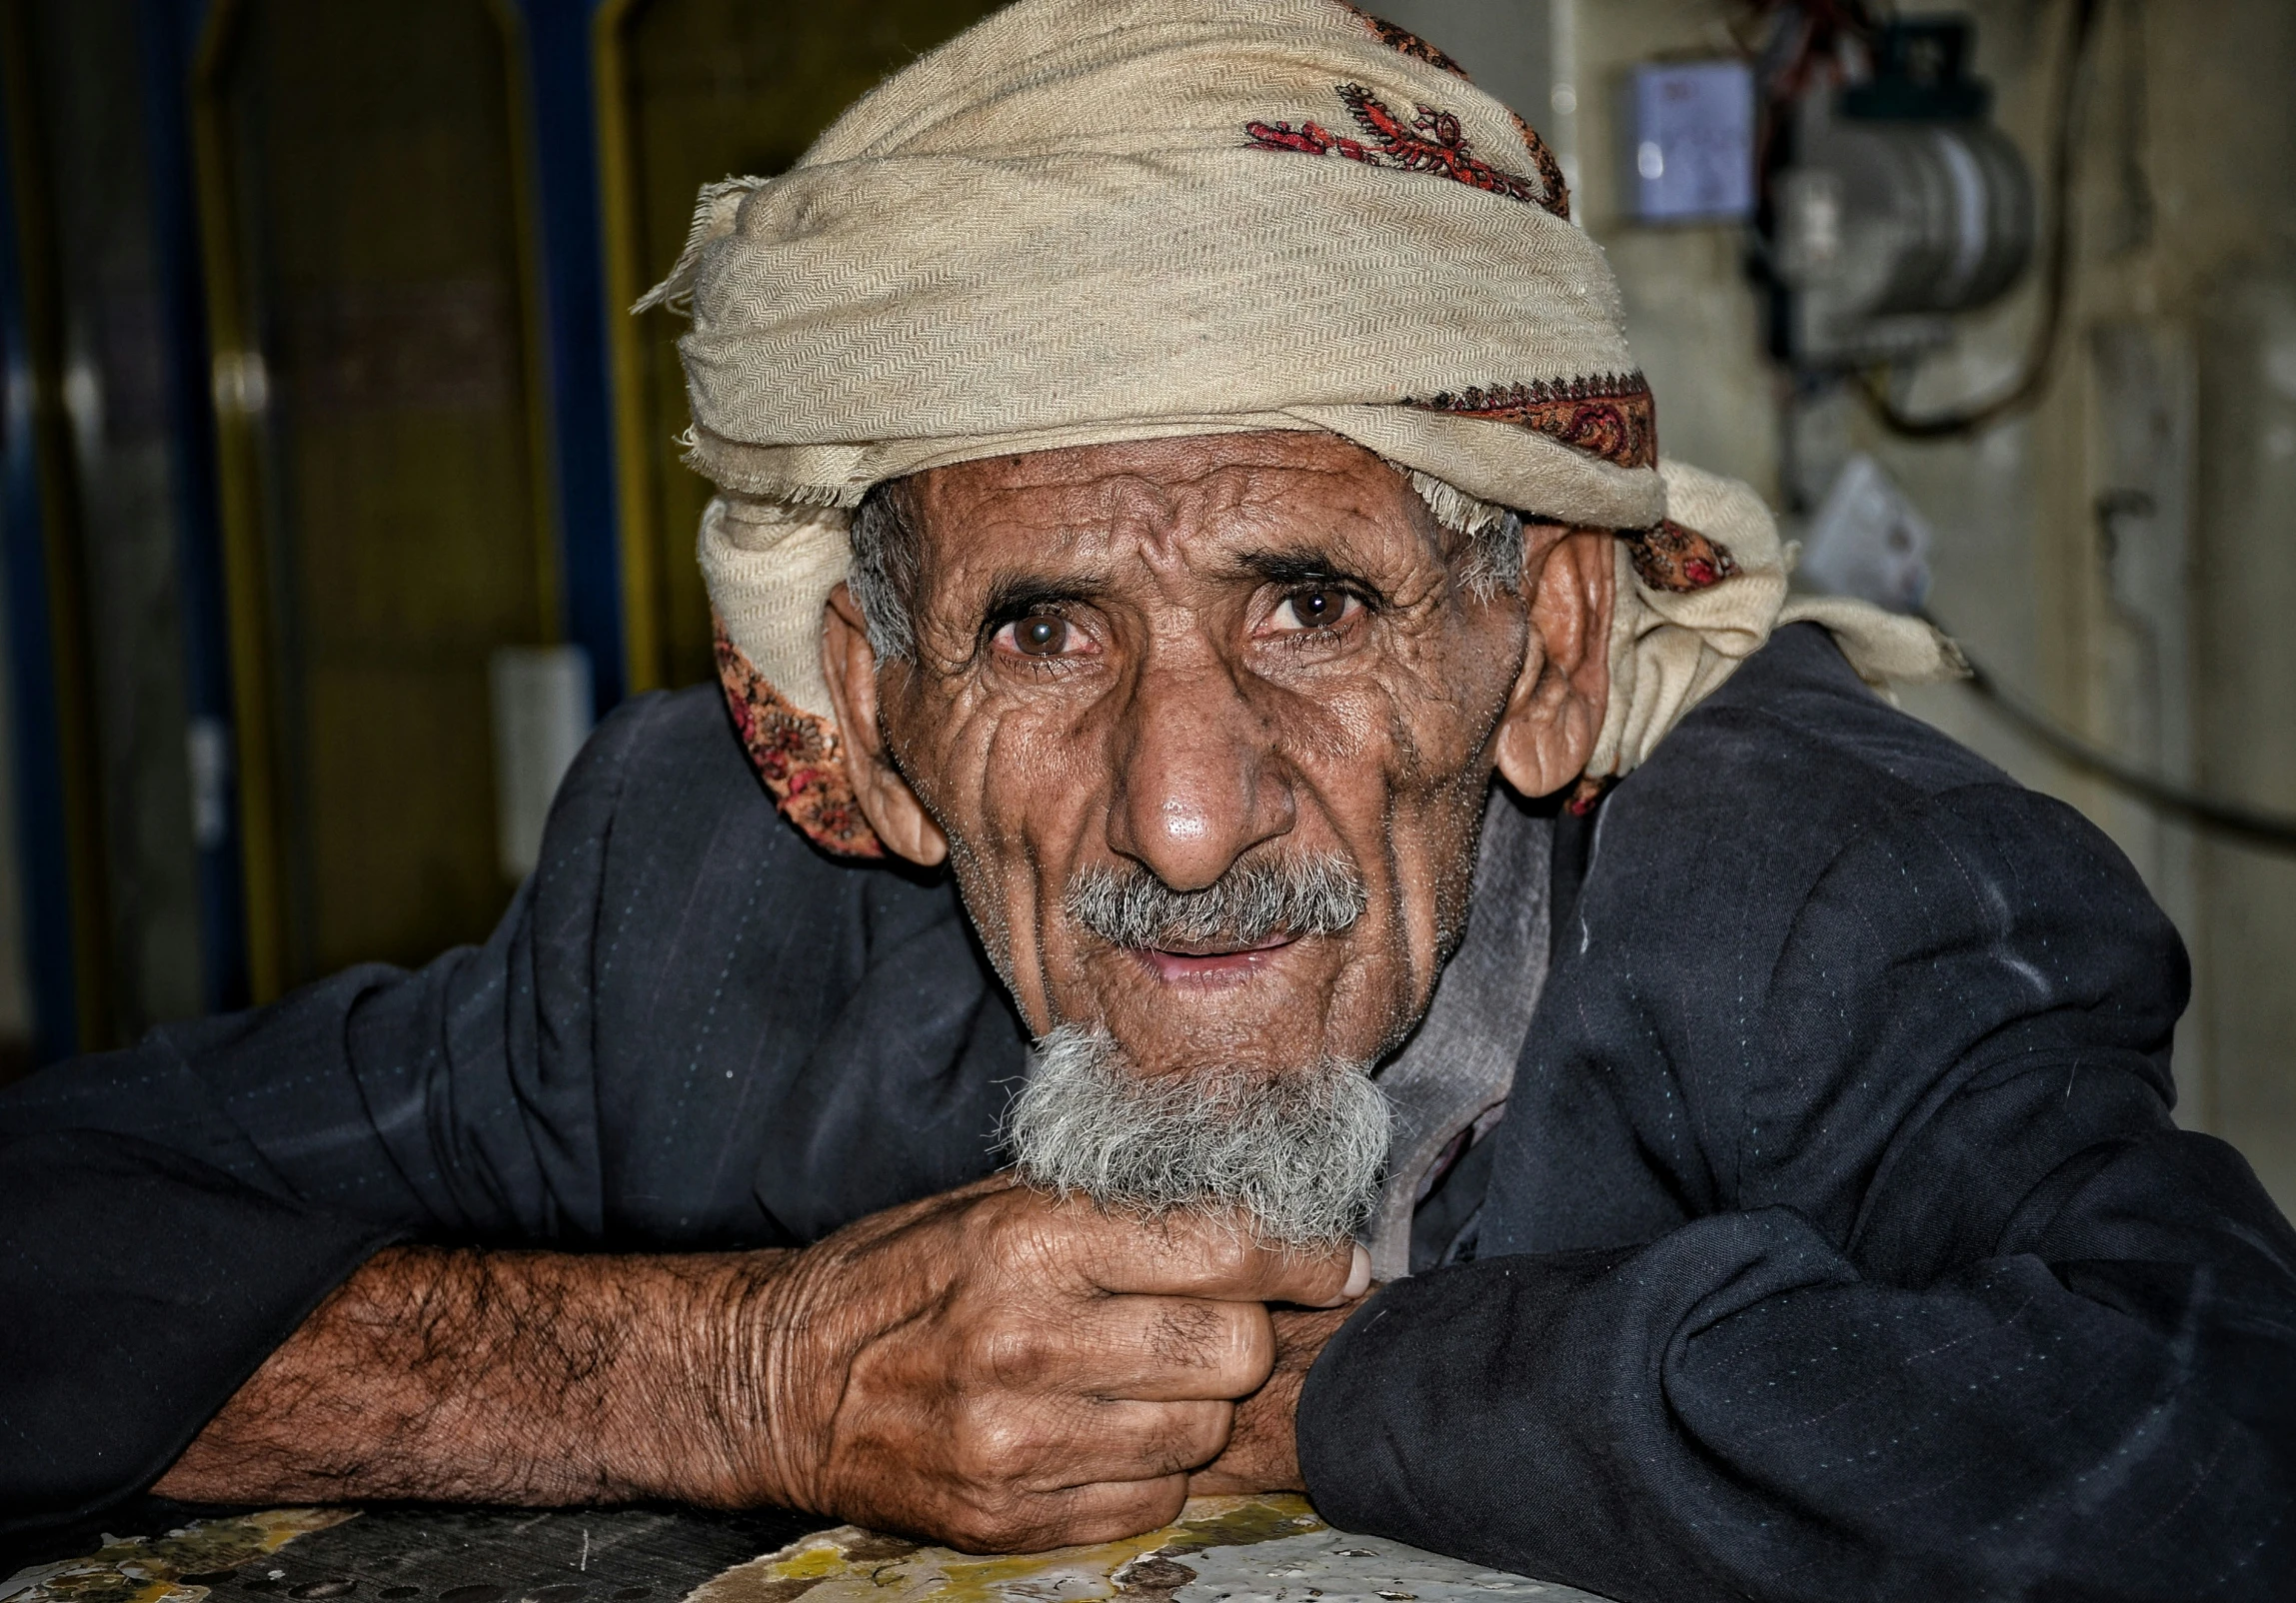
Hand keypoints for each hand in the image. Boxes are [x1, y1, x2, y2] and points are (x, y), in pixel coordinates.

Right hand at [716, 1176, 1366, 1551]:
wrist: (782, 1380)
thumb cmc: (910, 1273)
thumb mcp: (1005, 1201)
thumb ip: (1128, 1209)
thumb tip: (1274, 1223)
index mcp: (1034, 1236)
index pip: (1229, 1247)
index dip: (1302, 1257)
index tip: (1326, 1264)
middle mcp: (1028, 1338)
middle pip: (1234, 1350)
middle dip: (1244, 1334)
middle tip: (1216, 1320)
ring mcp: (1016, 1441)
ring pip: (1202, 1435)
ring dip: (1196, 1407)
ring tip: (1144, 1377)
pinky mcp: (1008, 1519)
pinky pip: (1151, 1500)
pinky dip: (1149, 1469)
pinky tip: (1103, 1431)